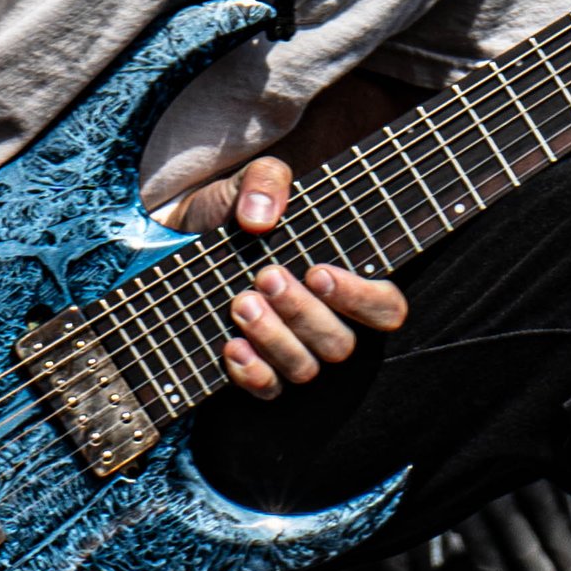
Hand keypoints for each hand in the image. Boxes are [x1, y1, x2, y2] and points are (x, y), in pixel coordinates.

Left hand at [168, 154, 408, 400]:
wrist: (184, 235)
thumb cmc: (238, 211)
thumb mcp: (253, 182)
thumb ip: (267, 180)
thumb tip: (261, 217)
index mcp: (346, 281)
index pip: (386, 308)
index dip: (361, 299)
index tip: (318, 273)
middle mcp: (328, 324)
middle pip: (340, 344)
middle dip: (302, 312)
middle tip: (267, 277)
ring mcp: (295, 353)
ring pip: (305, 369)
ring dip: (275, 337)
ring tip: (242, 301)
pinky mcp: (260, 372)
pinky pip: (269, 390)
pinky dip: (252, 372)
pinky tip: (233, 345)